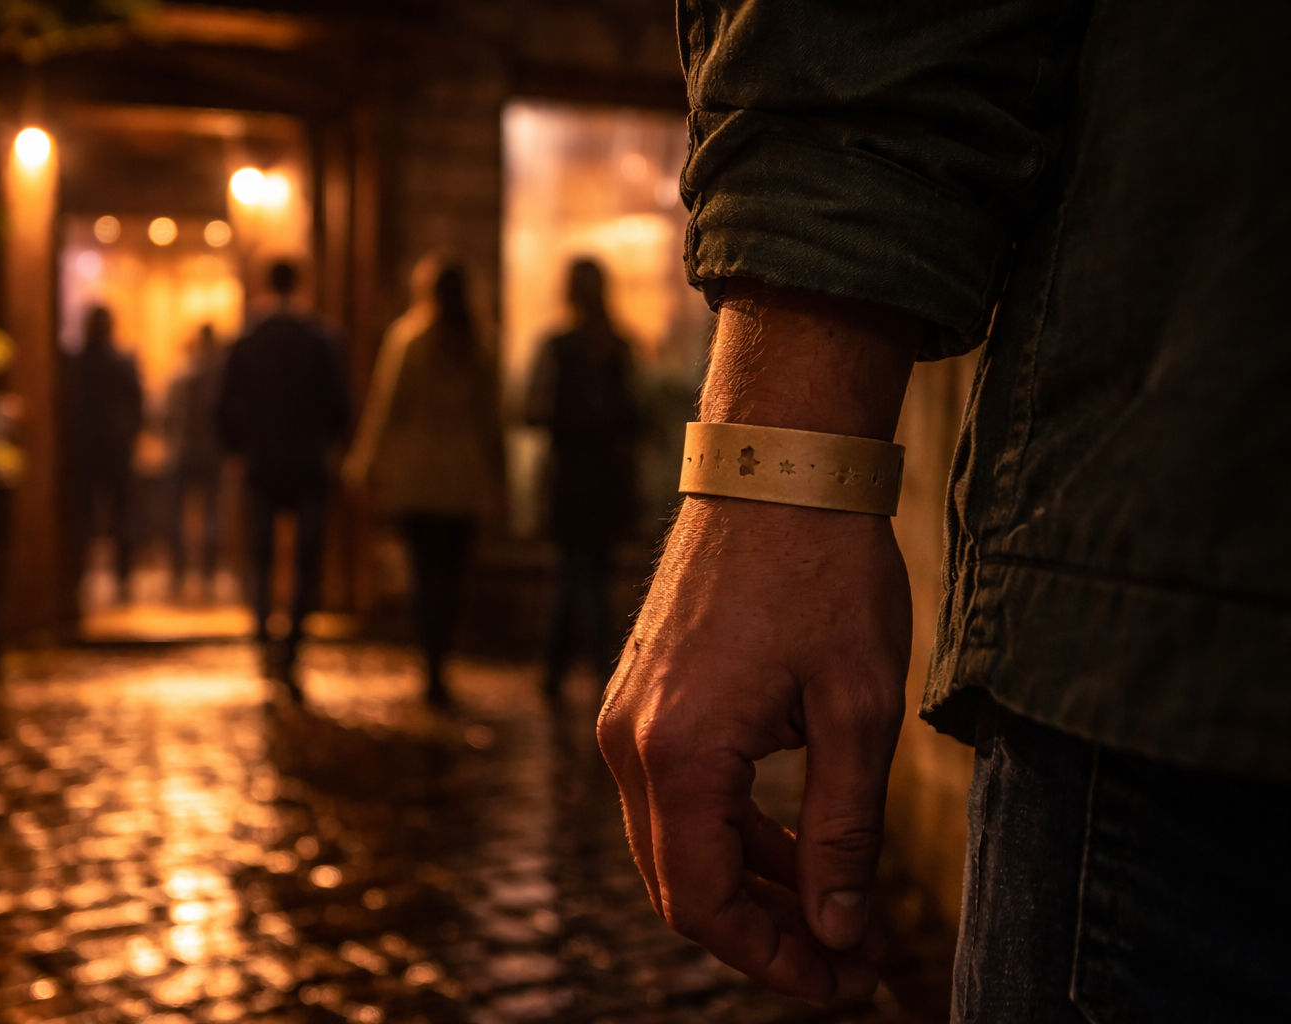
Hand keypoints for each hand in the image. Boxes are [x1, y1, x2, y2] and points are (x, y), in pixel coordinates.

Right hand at [598, 494, 909, 999]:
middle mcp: (630, 741)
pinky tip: (792, 842)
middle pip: (679, 884)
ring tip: (832, 910)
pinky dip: (729, 831)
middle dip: (763, 934)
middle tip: (846, 959)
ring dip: (749, 885)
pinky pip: (675, 793)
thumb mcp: (858, 710)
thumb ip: (843, 833)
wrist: (777, 467)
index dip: (771, 960)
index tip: (843, 981)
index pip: (703, 903)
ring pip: (674, 842)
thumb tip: (836, 931)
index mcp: (677, 752)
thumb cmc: (825, 571)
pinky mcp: (643, 694)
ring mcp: (628, 715)